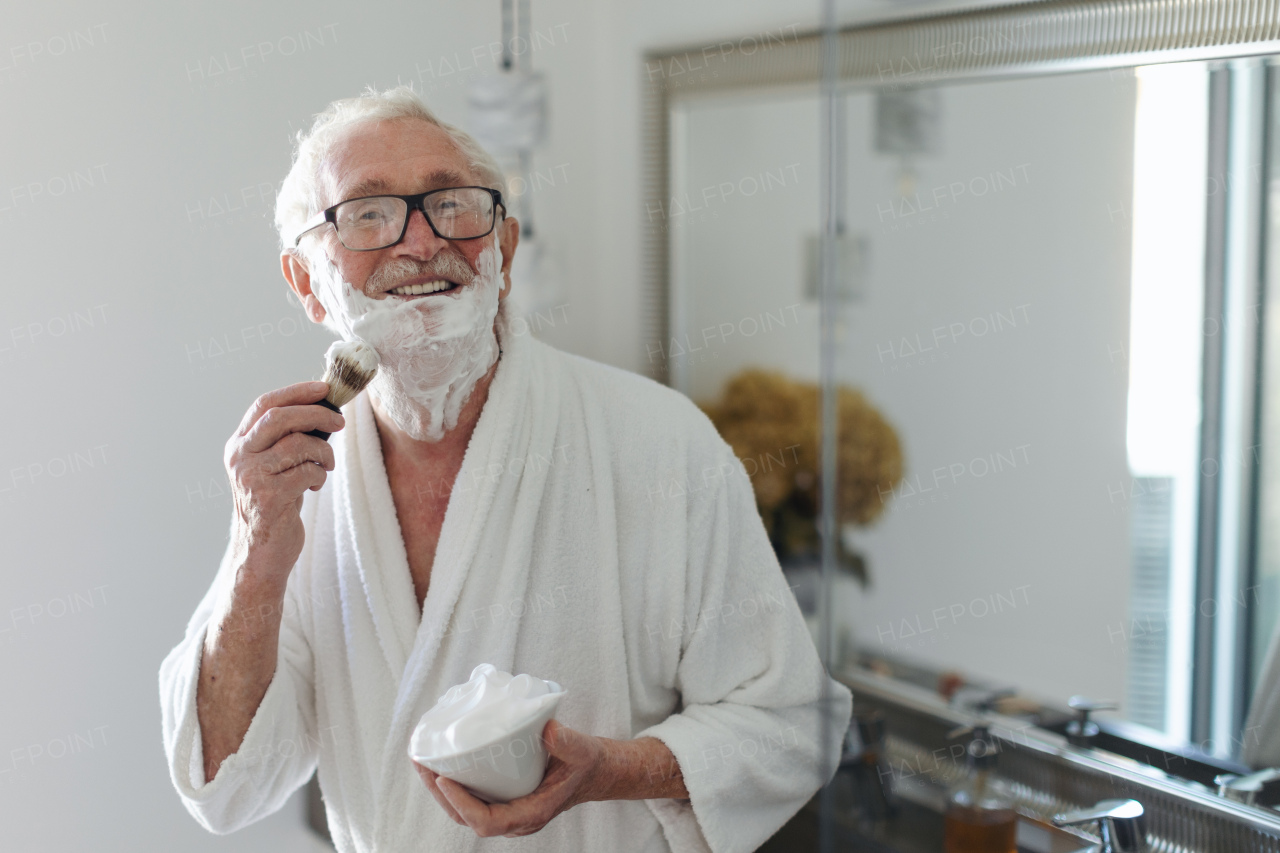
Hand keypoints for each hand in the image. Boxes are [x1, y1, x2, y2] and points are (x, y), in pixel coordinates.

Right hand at [224, 381, 344, 584]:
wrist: (260, 552)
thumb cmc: (275, 504)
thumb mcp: (274, 467)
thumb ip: (287, 439)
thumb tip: (325, 409)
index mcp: (239, 445)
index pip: (265, 404)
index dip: (296, 392)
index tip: (325, 389)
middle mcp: (240, 457)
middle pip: (280, 417)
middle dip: (316, 415)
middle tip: (340, 422)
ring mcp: (251, 477)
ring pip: (298, 444)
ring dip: (324, 452)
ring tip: (326, 465)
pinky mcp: (268, 497)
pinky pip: (307, 472)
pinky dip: (320, 476)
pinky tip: (313, 486)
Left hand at [414, 720, 606, 837]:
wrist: (594, 771)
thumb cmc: (586, 763)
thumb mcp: (582, 751)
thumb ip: (567, 742)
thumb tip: (546, 730)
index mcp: (531, 813)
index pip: (487, 822)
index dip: (461, 804)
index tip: (443, 779)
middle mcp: (515, 818)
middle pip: (467, 818)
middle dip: (440, 795)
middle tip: (422, 763)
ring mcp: (508, 810)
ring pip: (465, 810)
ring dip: (440, 789)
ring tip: (423, 760)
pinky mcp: (503, 798)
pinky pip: (472, 798)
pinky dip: (453, 783)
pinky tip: (442, 762)